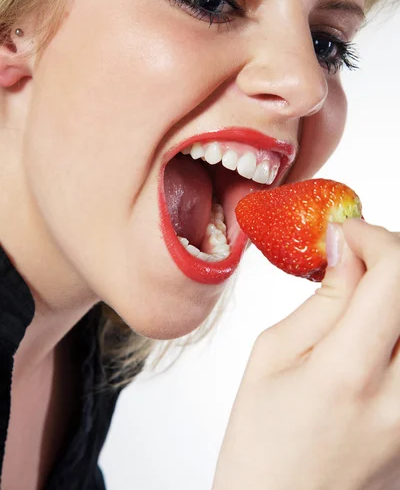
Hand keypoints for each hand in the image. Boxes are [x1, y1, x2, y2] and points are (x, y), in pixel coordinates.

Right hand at [212, 219, 399, 489]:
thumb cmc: (261, 443)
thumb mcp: (272, 357)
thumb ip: (323, 300)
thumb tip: (348, 250)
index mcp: (349, 375)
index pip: (396, 274)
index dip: (374, 237)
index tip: (347, 235)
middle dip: (392, 258)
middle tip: (359, 259)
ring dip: (397, 295)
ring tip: (367, 297)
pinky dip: (399, 328)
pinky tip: (375, 332)